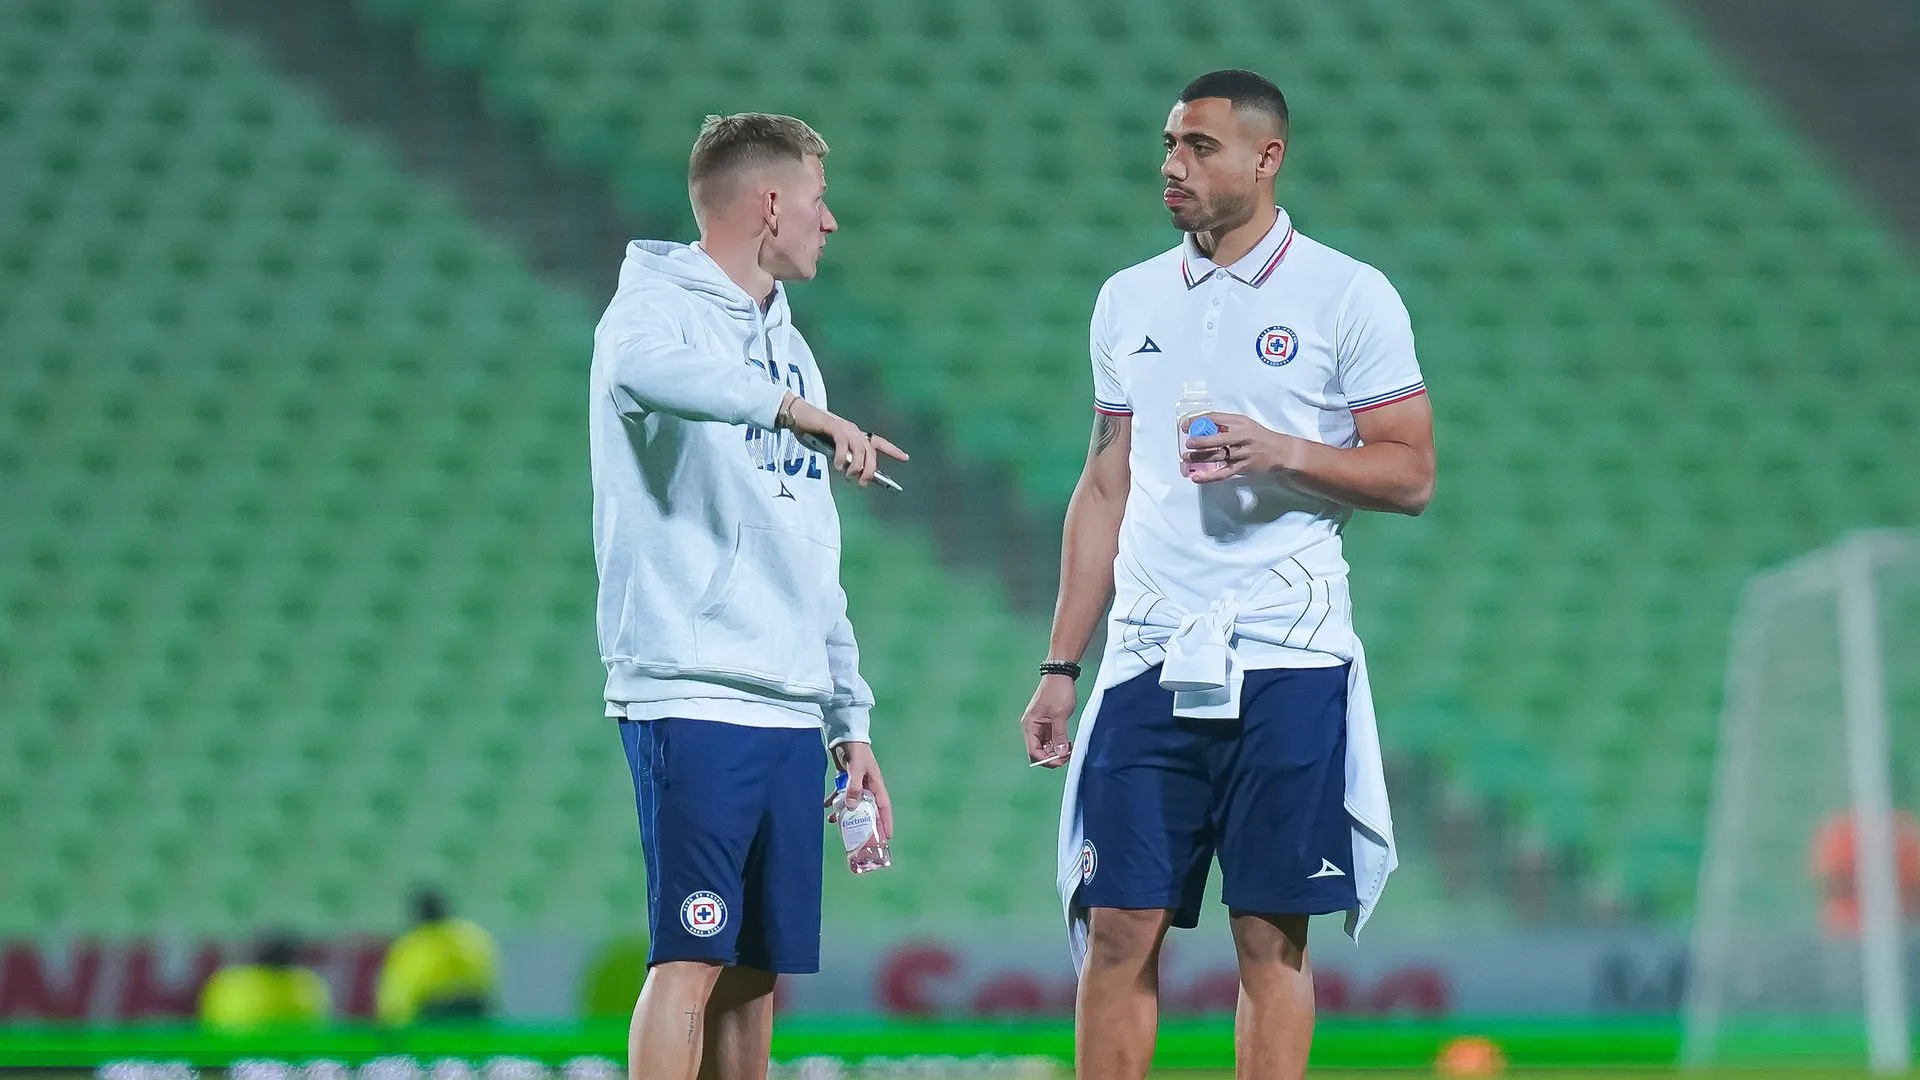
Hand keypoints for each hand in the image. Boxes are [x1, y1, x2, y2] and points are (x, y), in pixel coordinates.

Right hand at [783, 395, 908, 486]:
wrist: (796, 415)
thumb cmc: (811, 432)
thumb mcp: (829, 449)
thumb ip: (841, 458)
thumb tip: (852, 473)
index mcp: (854, 434)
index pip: (878, 442)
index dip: (892, 450)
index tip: (905, 458)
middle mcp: (853, 430)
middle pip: (870, 451)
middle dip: (870, 470)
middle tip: (863, 483)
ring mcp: (844, 427)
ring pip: (860, 450)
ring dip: (857, 466)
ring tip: (849, 476)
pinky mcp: (834, 426)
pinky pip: (844, 444)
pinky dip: (842, 457)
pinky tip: (838, 466)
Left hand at [828, 741, 893, 840]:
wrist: (846, 734)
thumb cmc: (856, 750)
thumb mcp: (857, 768)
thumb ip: (854, 787)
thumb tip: (852, 808)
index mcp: (876, 784)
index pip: (884, 807)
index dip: (886, 822)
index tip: (887, 838)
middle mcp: (868, 786)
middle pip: (868, 808)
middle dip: (865, 823)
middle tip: (861, 838)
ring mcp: (856, 783)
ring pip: (853, 803)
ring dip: (845, 813)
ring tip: (837, 824)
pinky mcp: (846, 779)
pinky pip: (841, 794)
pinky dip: (834, 801)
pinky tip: (825, 807)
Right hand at [1020, 675, 1076, 767]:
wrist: (1060, 674)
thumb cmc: (1057, 691)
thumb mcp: (1060, 715)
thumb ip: (1060, 735)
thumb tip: (1061, 753)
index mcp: (1030, 725)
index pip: (1034, 751)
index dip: (1047, 760)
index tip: (1061, 761)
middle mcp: (1032, 727)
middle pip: (1038, 751)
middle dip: (1052, 756)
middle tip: (1068, 756)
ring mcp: (1039, 725)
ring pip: (1045, 746)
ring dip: (1056, 751)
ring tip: (1070, 749)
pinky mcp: (1047, 722)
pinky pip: (1050, 739)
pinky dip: (1058, 743)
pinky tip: (1068, 744)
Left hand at [1182, 412, 1299, 482]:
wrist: (1280, 451)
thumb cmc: (1258, 436)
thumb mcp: (1244, 424)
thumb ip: (1226, 424)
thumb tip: (1202, 427)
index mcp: (1240, 423)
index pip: (1215, 418)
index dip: (1198, 420)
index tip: (1185, 425)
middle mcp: (1241, 437)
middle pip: (1217, 438)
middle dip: (1200, 441)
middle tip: (1188, 443)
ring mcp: (1242, 454)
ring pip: (1218, 456)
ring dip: (1200, 458)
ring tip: (1186, 459)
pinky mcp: (1243, 468)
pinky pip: (1223, 473)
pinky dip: (1209, 476)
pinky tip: (1197, 477)